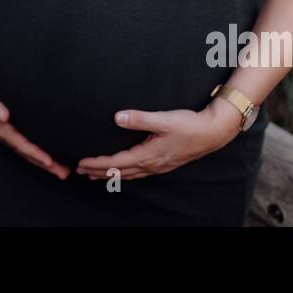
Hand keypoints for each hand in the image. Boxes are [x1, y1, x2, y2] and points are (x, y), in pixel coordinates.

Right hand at [0, 69, 70, 179]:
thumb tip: (3, 115)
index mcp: (0, 130)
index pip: (20, 145)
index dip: (34, 153)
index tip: (49, 161)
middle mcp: (7, 135)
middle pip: (28, 153)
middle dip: (46, 165)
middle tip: (64, 173)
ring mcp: (11, 134)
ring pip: (30, 151)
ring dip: (47, 163)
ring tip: (64, 171)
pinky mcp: (14, 129)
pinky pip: (29, 143)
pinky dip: (42, 151)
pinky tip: (55, 156)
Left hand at [75, 102, 242, 181]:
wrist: (212, 133)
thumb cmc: (189, 125)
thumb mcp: (163, 119)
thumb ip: (140, 118)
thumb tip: (118, 117)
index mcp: (148, 154)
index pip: (116, 162)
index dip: (97, 163)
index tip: (81, 163)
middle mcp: (152, 164)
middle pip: (119, 172)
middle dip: (99, 171)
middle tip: (80, 171)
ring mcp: (158, 166)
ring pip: (129, 174)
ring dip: (111, 174)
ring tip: (95, 175)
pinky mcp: (164, 163)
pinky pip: (139, 173)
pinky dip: (126, 174)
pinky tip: (124, 172)